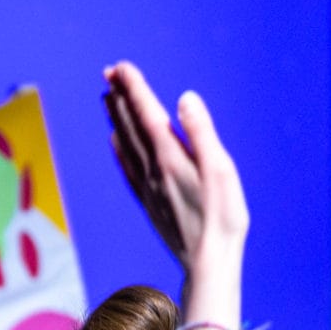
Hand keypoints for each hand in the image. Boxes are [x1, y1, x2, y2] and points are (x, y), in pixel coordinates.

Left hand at [103, 61, 248, 275]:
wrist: (208, 262)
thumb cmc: (222, 218)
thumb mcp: (221, 169)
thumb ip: (201, 132)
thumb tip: (184, 98)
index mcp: (171, 156)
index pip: (147, 113)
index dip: (133, 87)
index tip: (121, 66)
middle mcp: (154, 169)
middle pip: (131, 125)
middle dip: (119, 96)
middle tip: (108, 72)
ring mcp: (149, 187)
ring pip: (125, 143)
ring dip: (116, 117)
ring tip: (107, 98)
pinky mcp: (150, 203)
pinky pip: (127, 168)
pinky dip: (119, 149)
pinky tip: (114, 142)